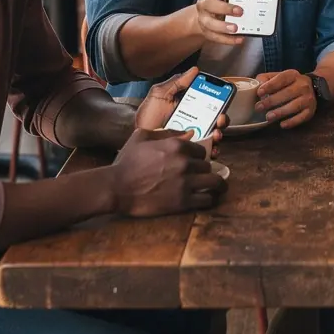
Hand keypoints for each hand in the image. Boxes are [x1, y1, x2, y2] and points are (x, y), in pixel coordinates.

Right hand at [110, 129, 224, 215]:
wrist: (116, 188)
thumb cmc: (126, 162)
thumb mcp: (141, 137)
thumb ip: (165, 132)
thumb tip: (188, 133)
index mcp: (176, 145)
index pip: (201, 150)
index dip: (199, 156)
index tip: (196, 162)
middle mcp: (185, 162)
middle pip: (208, 165)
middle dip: (204, 170)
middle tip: (201, 176)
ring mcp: (185, 182)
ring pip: (214, 181)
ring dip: (216, 184)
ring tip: (217, 187)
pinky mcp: (183, 202)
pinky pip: (207, 199)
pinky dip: (209, 199)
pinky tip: (206, 198)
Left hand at [134, 66, 225, 155]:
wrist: (134, 135)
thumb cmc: (148, 113)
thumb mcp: (160, 94)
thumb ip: (177, 82)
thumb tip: (195, 70)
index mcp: (190, 106)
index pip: (211, 103)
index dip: (221, 100)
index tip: (223, 99)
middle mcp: (195, 121)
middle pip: (216, 120)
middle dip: (223, 120)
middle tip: (220, 120)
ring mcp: (193, 137)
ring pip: (213, 136)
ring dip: (219, 135)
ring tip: (215, 134)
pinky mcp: (188, 152)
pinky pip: (204, 153)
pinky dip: (212, 151)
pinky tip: (211, 149)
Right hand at [193, 0, 288, 47]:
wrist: (208, 16)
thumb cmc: (227, 0)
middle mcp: (205, 2)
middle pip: (209, 3)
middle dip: (225, 7)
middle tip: (241, 11)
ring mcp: (204, 18)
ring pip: (209, 22)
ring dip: (223, 26)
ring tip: (236, 28)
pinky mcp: (206, 32)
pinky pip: (214, 37)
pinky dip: (227, 39)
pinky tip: (239, 39)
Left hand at [255, 69, 316, 128]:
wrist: (312, 87)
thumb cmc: (289, 83)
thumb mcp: (279, 77)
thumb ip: (266, 79)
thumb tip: (257, 85)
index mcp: (293, 75)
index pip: (282, 79)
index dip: (271, 85)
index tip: (259, 92)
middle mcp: (303, 85)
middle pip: (288, 93)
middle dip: (272, 101)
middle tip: (259, 107)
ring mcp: (308, 98)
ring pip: (295, 105)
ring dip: (281, 112)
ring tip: (268, 117)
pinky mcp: (310, 110)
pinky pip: (302, 117)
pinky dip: (292, 121)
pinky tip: (282, 125)